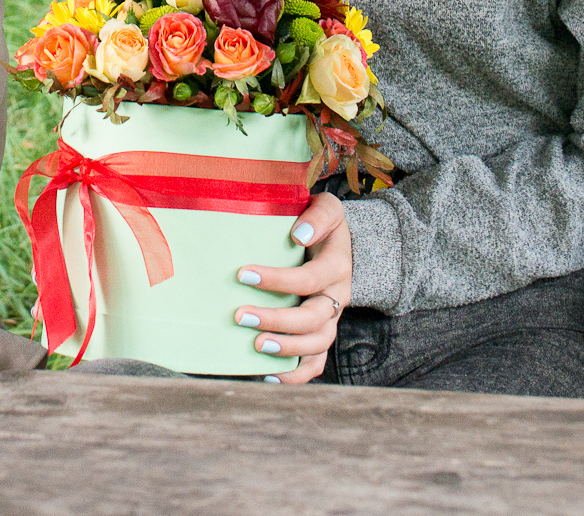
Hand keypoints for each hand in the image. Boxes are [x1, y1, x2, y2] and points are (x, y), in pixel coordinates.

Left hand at [232, 192, 350, 383]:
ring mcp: (331, 319)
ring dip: (286, 349)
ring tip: (256, 346)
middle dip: (276, 320)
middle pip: (313, 319)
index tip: (243, 274)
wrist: (343, 246)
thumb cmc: (324, 225)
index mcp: (337, 267)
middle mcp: (337, 297)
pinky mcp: (322, 334)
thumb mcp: (329, 208)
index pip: (309, 279)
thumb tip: (298, 234)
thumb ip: (318, 215)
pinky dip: (296, 375)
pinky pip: (316, 363)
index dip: (277, 280)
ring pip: (317, 345)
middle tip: (240, 315)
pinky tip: (268, 375)